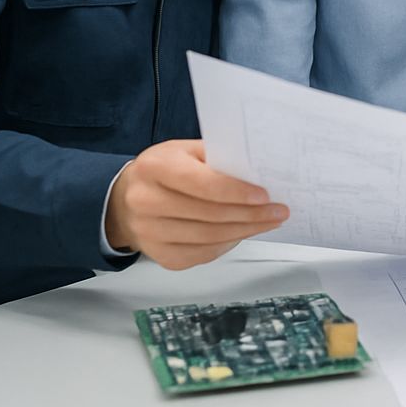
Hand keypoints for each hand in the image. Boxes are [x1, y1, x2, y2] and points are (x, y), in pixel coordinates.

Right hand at [104, 140, 287, 269]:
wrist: (126, 199)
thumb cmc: (164, 170)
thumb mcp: (185, 150)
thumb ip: (218, 157)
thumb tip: (258, 171)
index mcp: (155, 167)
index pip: (202, 183)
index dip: (236, 192)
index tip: (264, 195)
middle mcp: (146, 201)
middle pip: (209, 215)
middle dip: (251, 215)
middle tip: (278, 211)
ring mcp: (150, 233)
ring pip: (209, 238)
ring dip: (245, 231)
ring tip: (269, 222)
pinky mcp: (160, 256)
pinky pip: (203, 254)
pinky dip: (229, 244)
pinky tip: (243, 232)